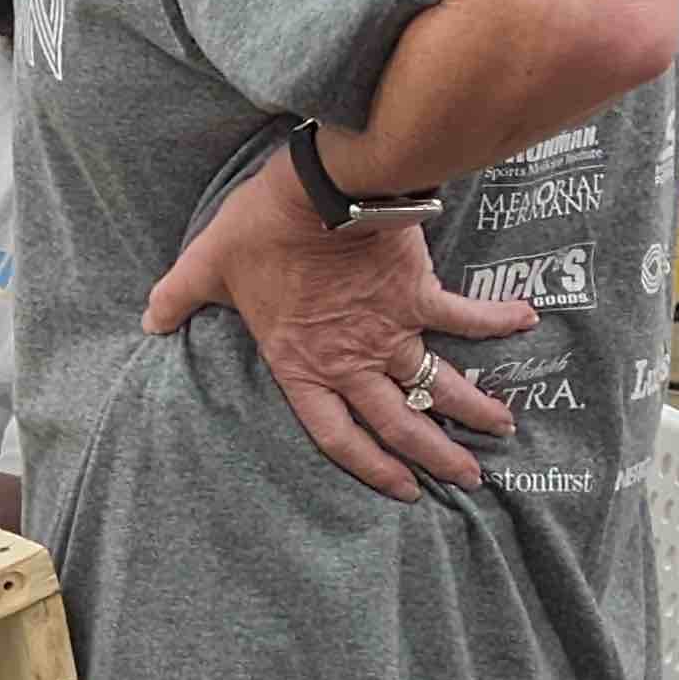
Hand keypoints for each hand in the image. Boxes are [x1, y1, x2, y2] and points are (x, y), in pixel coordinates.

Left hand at [145, 149, 528, 499]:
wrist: (316, 190)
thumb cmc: (260, 230)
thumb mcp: (207, 266)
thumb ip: (179, 297)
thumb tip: (149, 318)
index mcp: (302, 365)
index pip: (335, 435)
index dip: (368, 466)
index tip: (402, 489)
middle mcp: (350, 359)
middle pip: (398, 421)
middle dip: (435, 455)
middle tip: (468, 478)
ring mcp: (388, 330)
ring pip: (438, 381)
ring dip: (471, 407)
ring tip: (504, 429)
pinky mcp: (416, 293)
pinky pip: (463, 315)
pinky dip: (497, 319)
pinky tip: (529, 321)